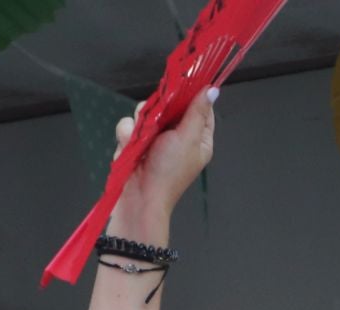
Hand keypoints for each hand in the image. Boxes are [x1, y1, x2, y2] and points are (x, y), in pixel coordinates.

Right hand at [109, 88, 216, 231]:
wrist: (139, 198)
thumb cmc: (168, 171)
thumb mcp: (187, 138)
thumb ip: (197, 112)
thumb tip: (212, 90)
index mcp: (199, 139)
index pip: (201, 109)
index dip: (192, 95)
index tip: (183, 81)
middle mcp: (179, 138)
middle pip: (171, 106)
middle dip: (160, 109)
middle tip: (157, 115)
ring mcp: (157, 140)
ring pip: (147, 113)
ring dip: (140, 122)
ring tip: (140, 137)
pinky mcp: (137, 144)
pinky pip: (130, 126)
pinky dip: (128, 135)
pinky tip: (129, 144)